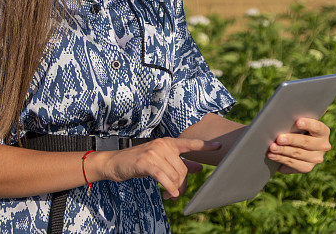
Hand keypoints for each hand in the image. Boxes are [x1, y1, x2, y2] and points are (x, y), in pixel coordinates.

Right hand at [100, 137, 221, 199]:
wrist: (115, 162)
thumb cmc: (138, 161)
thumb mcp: (159, 160)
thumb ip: (179, 162)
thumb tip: (198, 167)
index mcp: (167, 142)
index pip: (189, 143)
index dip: (205, 145)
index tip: (220, 146)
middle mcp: (162, 144)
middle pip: (183, 169)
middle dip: (182, 184)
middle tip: (175, 192)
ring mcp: (154, 151)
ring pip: (175, 175)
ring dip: (174, 189)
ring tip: (168, 193)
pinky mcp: (147, 162)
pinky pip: (165, 178)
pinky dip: (169, 188)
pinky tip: (168, 194)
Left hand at [266, 117, 330, 173]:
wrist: (290, 145)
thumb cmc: (292, 128)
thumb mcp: (295, 122)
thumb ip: (295, 116)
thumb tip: (287, 106)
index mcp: (323, 131)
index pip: (317, 127)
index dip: (308, 124)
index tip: (298, 122)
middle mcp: (323, 145)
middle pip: (306, 142)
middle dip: (291, 140)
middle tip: (279, 138)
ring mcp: (316, 158)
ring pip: (298, 153)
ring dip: (283, 150)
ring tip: (272, 147)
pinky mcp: (307, 167)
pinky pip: (293, 164)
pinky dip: (281, 159)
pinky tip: (272, 155)